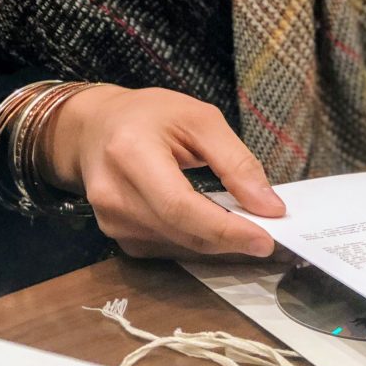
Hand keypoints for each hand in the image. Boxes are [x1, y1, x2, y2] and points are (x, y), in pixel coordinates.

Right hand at [38, 85, 285, 258]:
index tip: (265, 239)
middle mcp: (113, 195)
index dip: (225, 228)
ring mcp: (111, 221)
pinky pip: (169, 249)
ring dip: (220, 245)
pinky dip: (201, 243)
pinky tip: (221, 230)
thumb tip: (269, 206)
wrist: (94, 128)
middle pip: (182, 232)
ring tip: (251, 230)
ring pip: (180, 247)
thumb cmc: (149, 116)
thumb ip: (236, 161)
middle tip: (271, 238)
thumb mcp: (200, 119)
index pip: (180, 206)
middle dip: (231, 240)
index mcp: (130, 154)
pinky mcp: (118, 236)